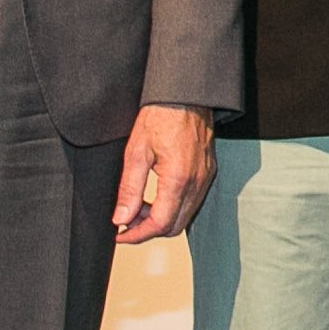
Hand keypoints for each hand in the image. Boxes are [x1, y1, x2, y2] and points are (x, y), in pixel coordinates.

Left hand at [114, 104, 216, 241]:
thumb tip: (121, 218)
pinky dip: (173, 206)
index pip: (159, 224)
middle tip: (127, 218)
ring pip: (185, 216)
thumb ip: (129, 189)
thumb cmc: (161, 116)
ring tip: (139, 203)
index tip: (120, 234)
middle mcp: (197, 182)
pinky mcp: (208, 171)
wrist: (186, 94)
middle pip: (175, 227)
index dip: (137, 235)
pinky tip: (157, 194)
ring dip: (161, 218)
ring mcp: (206, 177)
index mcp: (178, 179)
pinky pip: (192, 201)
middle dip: (148, 229)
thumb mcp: (136, 151)